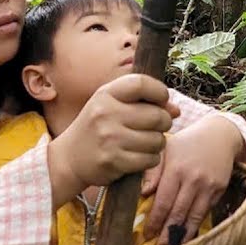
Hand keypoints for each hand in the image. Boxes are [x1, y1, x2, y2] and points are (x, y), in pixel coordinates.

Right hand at [46, 74, 176, 207]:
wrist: (68, 159)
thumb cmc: (97, 128)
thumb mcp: (111, 106)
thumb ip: (143, 103)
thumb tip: (176, 110)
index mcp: (105, 94)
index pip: (141, 83)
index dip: (159, 91)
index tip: (163, 100)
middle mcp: (106, 113)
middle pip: (157, 115)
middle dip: (164, 122)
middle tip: (155, 127)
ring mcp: (109, 138)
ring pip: (157, 139)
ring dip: (157, 143)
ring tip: (144, 143)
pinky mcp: (114, 161)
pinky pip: (150, 159)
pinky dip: (150, 159)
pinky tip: (139, 157)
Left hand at [140, 115, 243, 244]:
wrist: (220, 135)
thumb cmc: (187, 143)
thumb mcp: (167, 150)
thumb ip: (153, 171)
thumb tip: (143, 193)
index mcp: (175, 170)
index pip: (163, 202)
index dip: (155, 221)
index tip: (147, 235)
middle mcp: (193, 180)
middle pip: (178, 213)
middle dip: (167, 234)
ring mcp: (208, 186)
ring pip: (194, 217)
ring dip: (183, 236)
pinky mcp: (219, 190)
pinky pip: (205, 212)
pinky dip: (196, 226)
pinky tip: (188, 236)